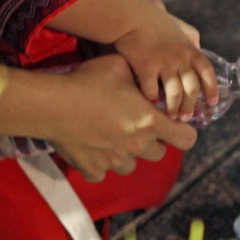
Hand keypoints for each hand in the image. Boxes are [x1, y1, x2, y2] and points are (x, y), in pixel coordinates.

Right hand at [46, 55, 197, 181]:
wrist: (53, 105)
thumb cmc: (88, 82)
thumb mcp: (118, 66)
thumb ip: (137, 75)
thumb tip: (143, 77)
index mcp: (149, 122)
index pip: (187, 139)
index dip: (184, 133)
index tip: (174, 126)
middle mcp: (137, 145)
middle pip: (160, 154)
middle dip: (152, 142)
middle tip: (136, 127)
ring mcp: (114, 161)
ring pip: (131, 166)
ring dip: (127, 154)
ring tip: (111, 137)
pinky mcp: (92, 170)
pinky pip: (103, 173)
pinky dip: (100, 164)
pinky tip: (91, 146)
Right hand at [114, 9, 218, 121]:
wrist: (131, 16)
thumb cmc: (153, 21)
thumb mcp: (178, 28)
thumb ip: (190, 38)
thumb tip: (198, 47)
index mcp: (189, 49)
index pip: (207, 72)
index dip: (212, 89)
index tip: (212, 102)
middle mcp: (180, 58)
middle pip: (191, 88)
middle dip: (190, 106)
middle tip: (186, 118)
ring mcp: (163, 63)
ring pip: (174, 93)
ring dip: (174, 108)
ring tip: (171, 117)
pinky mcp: (145, 67)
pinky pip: (151, 90)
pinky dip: (151, 100)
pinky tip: (150, 104)